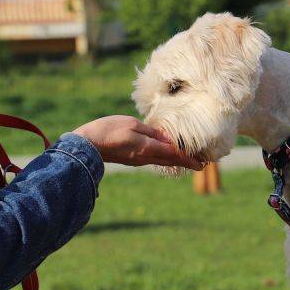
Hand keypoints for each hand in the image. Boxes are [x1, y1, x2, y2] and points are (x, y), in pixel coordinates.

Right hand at [72, 115, 206, 170]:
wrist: (87, 146)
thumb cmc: (108, 131)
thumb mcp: (132, 125)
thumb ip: (151, 131)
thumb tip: (167, 138)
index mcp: (148, 149)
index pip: (174, 155)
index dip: (189, 158)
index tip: (202, 163)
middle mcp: (145, 157)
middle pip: (171, 161)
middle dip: (186, 162)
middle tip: (200, 164)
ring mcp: (138, 160)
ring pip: (162, 161)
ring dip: (176, 161)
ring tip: (187, 159)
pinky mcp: (131, 159)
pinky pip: (153, 159)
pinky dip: (164, 158)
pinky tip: (165, 154)